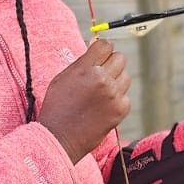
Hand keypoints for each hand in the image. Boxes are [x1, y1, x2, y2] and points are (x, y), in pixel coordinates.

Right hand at [37, 37, 131, 163]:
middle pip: (120, 58)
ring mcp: (113, 95)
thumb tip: (96, 49)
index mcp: (85, 68)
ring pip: (126, 77)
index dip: (103, 50)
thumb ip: (82, 63)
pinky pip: (126, 97)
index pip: (106, 45)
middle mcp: (102, 79)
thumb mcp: (63, 78)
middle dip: (111, 64)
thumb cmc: (57, 108)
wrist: (59, 138)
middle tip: (101, 75)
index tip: (100, 56)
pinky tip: (103, 107)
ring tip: (101, 93)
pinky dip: (117, 100)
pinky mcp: (120, 110)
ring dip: (116, 81)